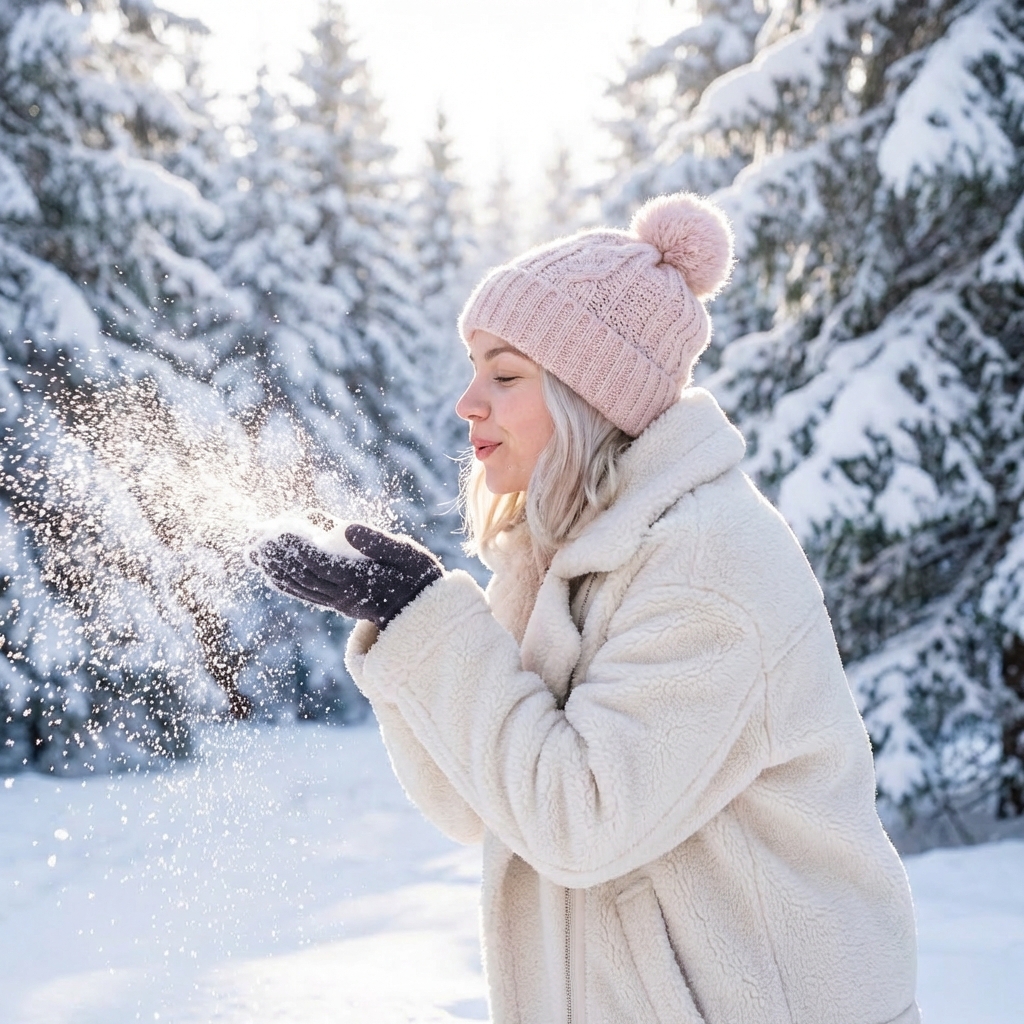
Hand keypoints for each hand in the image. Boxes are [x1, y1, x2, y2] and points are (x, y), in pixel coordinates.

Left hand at [250, 523, 442, 628]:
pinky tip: (271, 573)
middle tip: (253, 535)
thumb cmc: (419, 577)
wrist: (425, 612)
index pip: (319, 562)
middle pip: (302, 574)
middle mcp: (344, 595)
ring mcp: (339, 602)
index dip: (295, 546)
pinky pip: (306, 595)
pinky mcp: (338, 605)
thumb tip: (344, 527)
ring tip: (252, 551)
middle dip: (276, 555)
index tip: (276, 529)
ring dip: (274, 569)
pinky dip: (286, 584)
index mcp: (360, 579)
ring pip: (300, 586)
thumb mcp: (408, 553)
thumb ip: (378, 540)